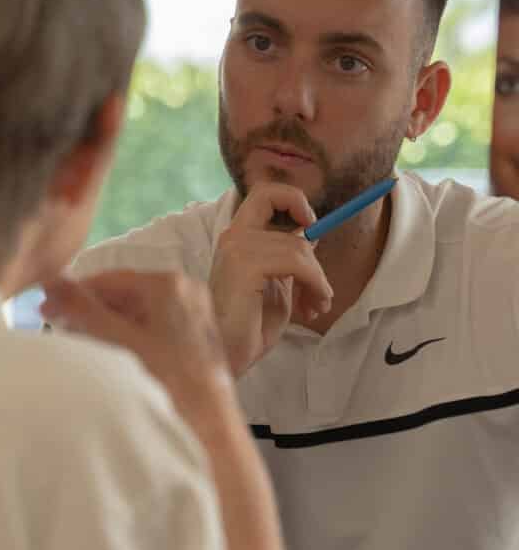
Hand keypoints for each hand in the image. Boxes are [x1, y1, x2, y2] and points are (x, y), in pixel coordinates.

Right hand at [41, 270, 235, 428]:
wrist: (209, 421)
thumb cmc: (168, 380)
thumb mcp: (118, 341)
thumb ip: (82, 309)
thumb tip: (50, 279)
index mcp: (168, 283)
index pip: (108, 280)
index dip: (75, 295)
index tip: (46, 311)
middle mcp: (185, 290)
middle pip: (123, 295)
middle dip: (91, 313)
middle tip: (61, 332)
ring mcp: (192, 312)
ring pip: (137, 312)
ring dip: (107, 326)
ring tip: (82, 346)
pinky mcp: (194, 334)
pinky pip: (153, 326)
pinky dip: (129, 337)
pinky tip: (110, 355)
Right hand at [209, 184, 333, 375]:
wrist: (230, 356)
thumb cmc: (250, 328)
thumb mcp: (279, 285)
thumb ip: (291, 258)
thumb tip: (311, 234)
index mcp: (238, 238)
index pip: (264, 193)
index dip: (292, 198)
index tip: (310, 223)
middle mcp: (234, 236)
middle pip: (277, 197)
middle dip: (309, 227)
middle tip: (319, 265)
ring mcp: (237, 247)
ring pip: (298, 245)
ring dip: (319, 278)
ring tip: (317, 305)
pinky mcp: (245, 264)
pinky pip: (297, 262)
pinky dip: (315, 284)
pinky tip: (312, 307)